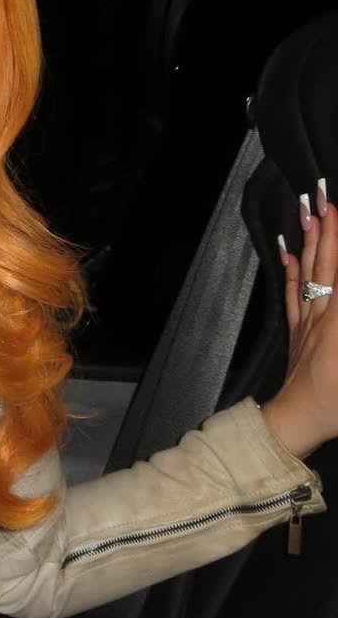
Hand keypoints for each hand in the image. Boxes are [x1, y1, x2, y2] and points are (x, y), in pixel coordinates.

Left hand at [262, 179, 337, 459]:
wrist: (301, 420)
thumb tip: (336, 293)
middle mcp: (324, 314)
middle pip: (327, 263)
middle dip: (328, 229)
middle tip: (325, 197)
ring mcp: (308, 321)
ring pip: (308, 272)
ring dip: (310, 241)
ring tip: (309, 212)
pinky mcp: (297, 332)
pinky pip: (293, 293)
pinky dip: (290, 269)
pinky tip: (285, 250)